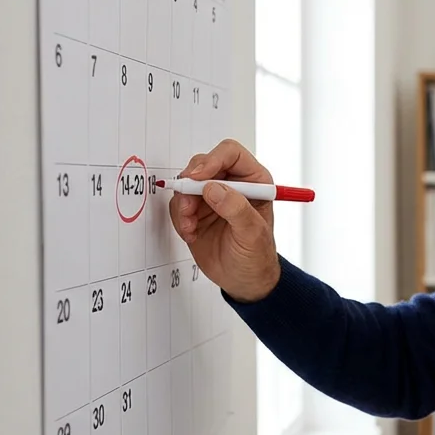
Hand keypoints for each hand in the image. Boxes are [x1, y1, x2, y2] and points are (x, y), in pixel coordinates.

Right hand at [170, 138, 280, 301]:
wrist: (243, 280)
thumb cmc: (256, 256)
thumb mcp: (252, 234)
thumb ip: (236, 209)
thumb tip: (213, 189)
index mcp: (254, 181)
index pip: (230, 153)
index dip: (212, 160)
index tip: (198, 177)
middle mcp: (232, 184)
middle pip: (203, 164)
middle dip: (191, 184)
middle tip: (189, 207)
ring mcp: (212, 197)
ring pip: (187, 184)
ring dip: (183, 204)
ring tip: (191, 227)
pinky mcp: (196, 211)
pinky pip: (178, 204)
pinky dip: (180, 218)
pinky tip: (191, 234)